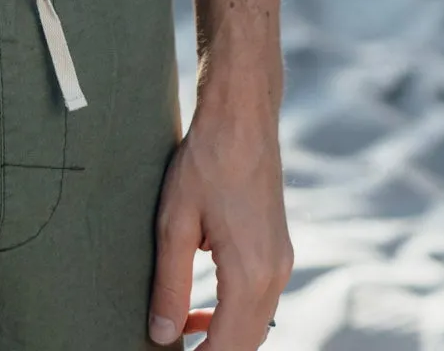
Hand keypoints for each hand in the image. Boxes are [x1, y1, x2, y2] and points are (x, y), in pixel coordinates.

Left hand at [147, 100, 291, 347]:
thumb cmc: (205, 161)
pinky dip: (234, 314)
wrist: (241, 116)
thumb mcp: (174, 223)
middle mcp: (275, 274)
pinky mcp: (278, 249)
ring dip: (222, 335)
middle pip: (247, 343)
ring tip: (180, 329)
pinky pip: (260, 300)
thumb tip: (161, 335)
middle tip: (170, 345)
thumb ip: (170, 284)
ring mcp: (282, 261)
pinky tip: (202, 304)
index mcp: (251, 273)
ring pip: (256, 325)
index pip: (227, 347)